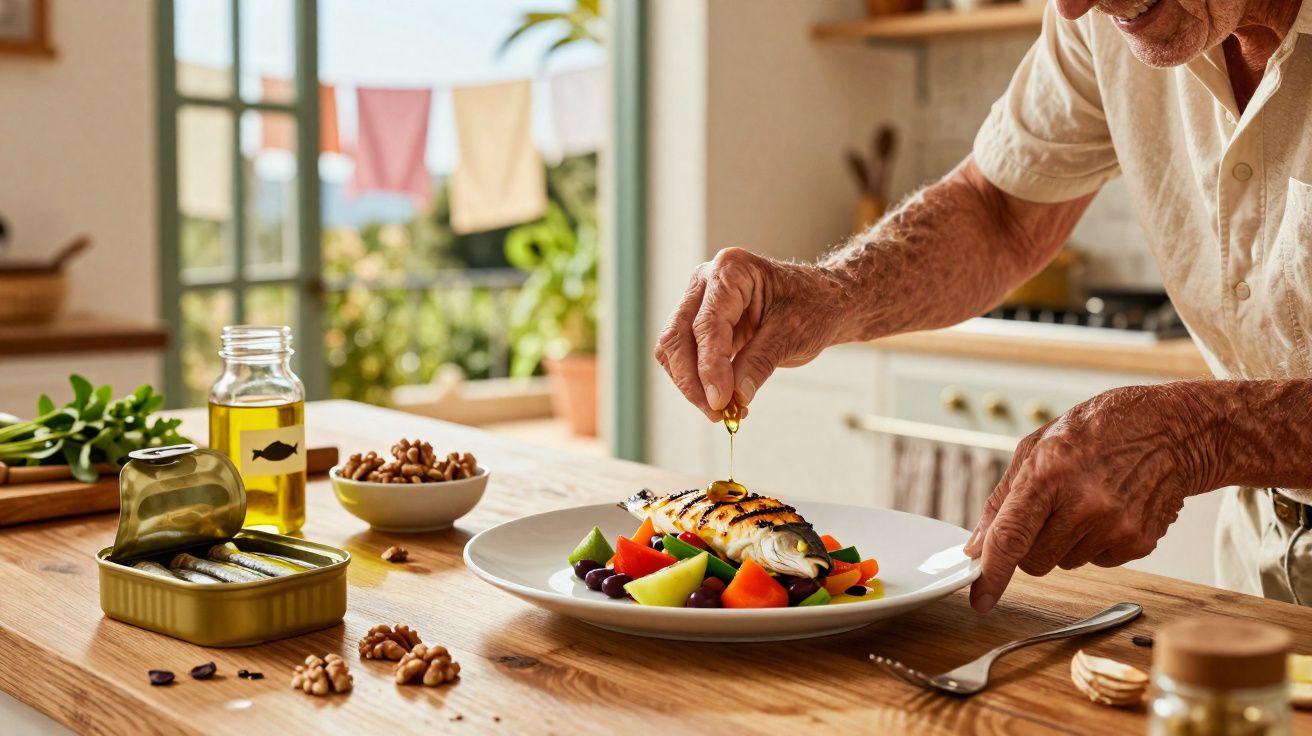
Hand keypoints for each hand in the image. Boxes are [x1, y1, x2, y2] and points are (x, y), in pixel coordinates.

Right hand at [653, 248, 846, 419]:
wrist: (824, 302)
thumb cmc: (813, 307)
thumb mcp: (793, 334)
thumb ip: (759, 363)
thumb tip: (733, 398)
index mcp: (731, 270)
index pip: (706, 324)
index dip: (710, 366)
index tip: (720, 401)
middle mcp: (707, 281)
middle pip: (677, 336)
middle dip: (692, 380)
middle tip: (718, 413)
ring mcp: (700, 301)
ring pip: (673, 349)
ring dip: (691, 385)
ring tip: (723, 411)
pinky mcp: (701, 324)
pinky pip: (686, 357)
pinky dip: (699, 382)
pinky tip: (725, 400)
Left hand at [962, 383, 1220, 611]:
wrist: (1167, 431)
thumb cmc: (1095, 433)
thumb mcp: (1035, 448)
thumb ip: (1001, 501)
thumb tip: (977, 548)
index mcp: (1049, 474)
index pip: (1011, 536)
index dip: (992, 573)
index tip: (980, 599)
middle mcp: (1085, 504)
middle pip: (1035, 561)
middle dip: (1031, 546)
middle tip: (1049, 512)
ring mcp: (1116, 526)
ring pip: (1065, 563)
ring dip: (1066, 542)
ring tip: (1085, 501)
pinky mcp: (1140, 542)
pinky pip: (1098, 562)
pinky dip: (1096, 543)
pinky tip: (1109, 511)